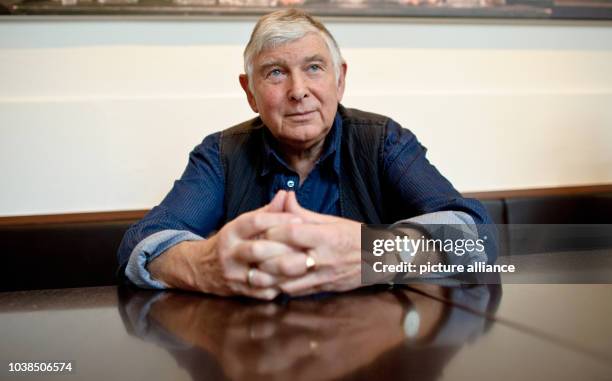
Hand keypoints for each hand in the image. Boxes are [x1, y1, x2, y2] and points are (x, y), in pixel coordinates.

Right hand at [148, 190, 302, 299]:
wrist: (201, 269)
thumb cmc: (230, 242)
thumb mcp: (242, 224)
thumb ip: (266, 211)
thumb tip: (285, 194)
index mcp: (231, 232)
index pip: (254, 222)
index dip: (278, 219)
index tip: (299, 218)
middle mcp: (230, 254)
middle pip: (257, 250)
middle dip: (283, 248)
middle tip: (307, 244)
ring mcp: (234, 275)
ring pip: (261, 275)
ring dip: (285, 271)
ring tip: (306, 264)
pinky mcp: (241, 292)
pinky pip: (264, 292)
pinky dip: (281, 286)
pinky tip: (297, 280)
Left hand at [259, 192, 362, 295]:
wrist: (380, 260)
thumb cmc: (354, 236)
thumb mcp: (332, 220)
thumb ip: (303, 212)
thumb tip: (284, 196)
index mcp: (327, 237)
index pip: (293, 234)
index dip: (273, 231)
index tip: (260, 229)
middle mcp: (324, 259)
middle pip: (286, 262)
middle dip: (265, 257)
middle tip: (250, 251)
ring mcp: (322, 277)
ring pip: (288, 281)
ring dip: (268, 277)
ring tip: (252, 270)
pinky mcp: (322, 290)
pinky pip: (296, 292)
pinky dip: (279, 288)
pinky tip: (268, 282)